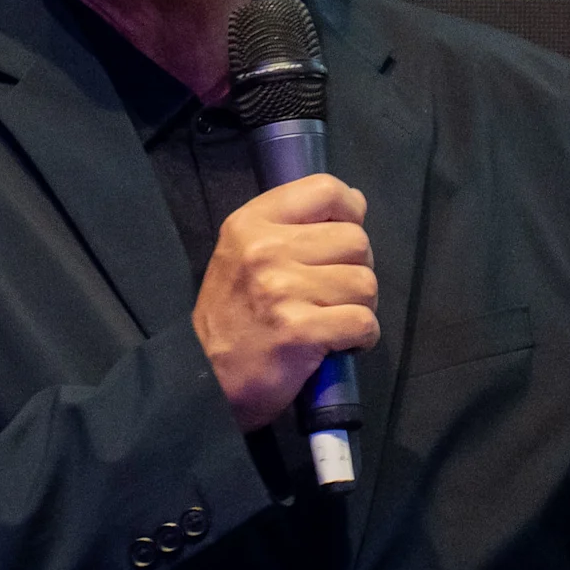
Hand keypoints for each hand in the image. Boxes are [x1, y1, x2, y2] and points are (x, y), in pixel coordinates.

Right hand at [195, 173, 378, 430]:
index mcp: (251, 223)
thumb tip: (355, 202)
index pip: (324, 190)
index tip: (343, 241)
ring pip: (365, 283)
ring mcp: (281, 290)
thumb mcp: (245, 254)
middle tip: (334, 294)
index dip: (349, 212)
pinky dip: (362, 337)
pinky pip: (363, 322)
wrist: (204, 378)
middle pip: (355, 241)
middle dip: (356, 270)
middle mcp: (264, 249)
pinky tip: (339, 343)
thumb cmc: (233, 316)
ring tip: (333, 320)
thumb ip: (295, 226)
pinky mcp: (299, 330)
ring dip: (360, 307)